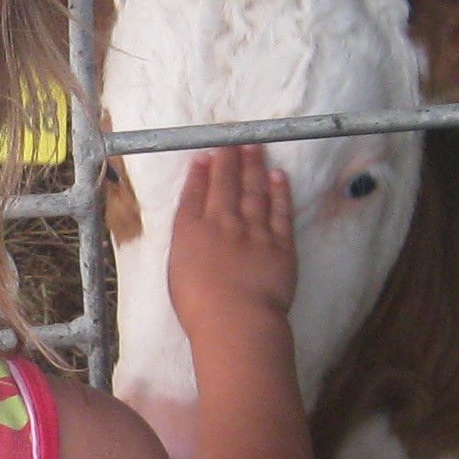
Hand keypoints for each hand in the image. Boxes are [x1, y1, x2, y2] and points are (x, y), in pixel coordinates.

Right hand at [166, 145, 295, 348]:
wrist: (236, 319)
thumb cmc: (199, 306)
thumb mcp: (177, 270)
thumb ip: (186, 241)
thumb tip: (193, 223)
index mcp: (191, 232)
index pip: (195, 195)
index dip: (200, 173)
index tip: (206, 155)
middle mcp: (222, 223)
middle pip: (225, 184)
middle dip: (228, 159)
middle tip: (233, 138)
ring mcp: (254, 231)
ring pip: (254, 191)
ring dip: (254, 167)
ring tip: (255, 148)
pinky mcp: (280, 243)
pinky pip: (280, 211)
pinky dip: (280, 192)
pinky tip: (279, 177)